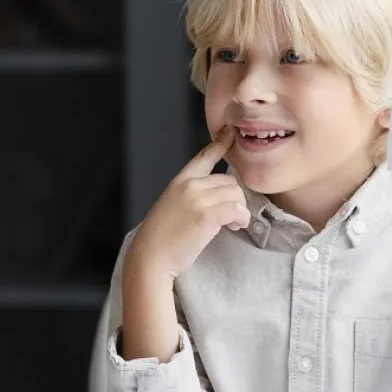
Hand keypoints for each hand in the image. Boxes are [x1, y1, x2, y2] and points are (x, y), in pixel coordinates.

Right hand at [125, 127, 250, 283]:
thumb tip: (217, 200)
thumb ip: (191, 197)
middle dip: (235, 198)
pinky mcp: (207, 214)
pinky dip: (241, 219)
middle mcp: (189, 185)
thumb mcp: (171, 207)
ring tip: (230, 224)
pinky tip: (233, 227)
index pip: (203, 157)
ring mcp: (198, 198)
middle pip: (229, 180)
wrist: (150, 257)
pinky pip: (237, 209)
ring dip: (240, 210)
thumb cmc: (160, 240)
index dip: (219, 144)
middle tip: (230, 218)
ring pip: (236, 193)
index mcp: (180, 181)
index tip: (230, 134)